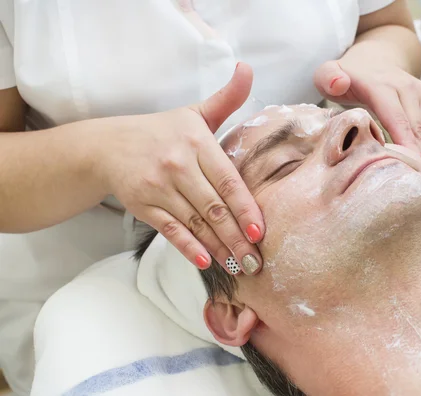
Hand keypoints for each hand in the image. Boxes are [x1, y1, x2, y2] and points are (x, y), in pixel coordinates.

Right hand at [93, 63, 263, 274]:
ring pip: (196, 222)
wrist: (108, 145)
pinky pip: (169, 229)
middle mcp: (178, 164)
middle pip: (215, 208)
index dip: (245, 207)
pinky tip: (204, 261)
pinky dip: (187, 246)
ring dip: (218, 247)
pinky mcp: (143, 205)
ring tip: (239, 265)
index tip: (261, 230)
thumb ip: (226, 98)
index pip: (228, 180)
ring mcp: (158, 187)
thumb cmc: (162, 131)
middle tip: (257, 261)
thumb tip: (248, 69)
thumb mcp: (194, 112)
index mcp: (196, 142)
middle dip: (237, 237)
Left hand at [314, 60, 420, 167]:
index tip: (413, 165)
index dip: (405, 142)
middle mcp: (405, 87)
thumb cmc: (347, 76)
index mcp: (381, 86)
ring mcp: (419, 93)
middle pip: (415, 127)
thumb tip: (340, 84)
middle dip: (420, 156)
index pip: (395, 118)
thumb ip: (328, 78)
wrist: (370, 59)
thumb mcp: (328, 74)